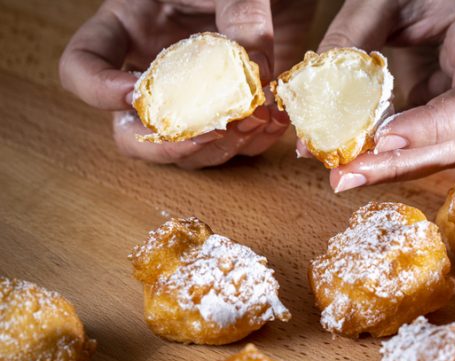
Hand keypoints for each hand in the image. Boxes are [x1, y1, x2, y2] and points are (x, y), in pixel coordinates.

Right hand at [59, 0, 314, 168]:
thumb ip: (239, 17)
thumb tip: (255, 74)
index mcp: (132, 32)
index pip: (83, 69)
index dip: (98, 90)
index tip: (133, 94)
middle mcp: (155, 77)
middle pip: (132, 133)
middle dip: (166, 146)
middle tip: (208, 133)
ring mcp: (192, 103)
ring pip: (184, 151)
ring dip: (218, 149)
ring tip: (256, 121)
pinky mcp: (229, 116)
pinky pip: (230, 146)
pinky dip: (252, 144)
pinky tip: (273, 122)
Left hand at [304, 0, 454, 191]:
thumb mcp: (380, 3)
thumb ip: (348, 42)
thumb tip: (309, 107)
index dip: (431, 126)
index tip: (382, 139)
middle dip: (397, 165)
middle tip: (346, 176)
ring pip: (439, 156)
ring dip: (388, 170)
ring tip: (343, 175)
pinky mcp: (452, 122)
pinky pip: (424, 150)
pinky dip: (388, 160)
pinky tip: (355, 164)